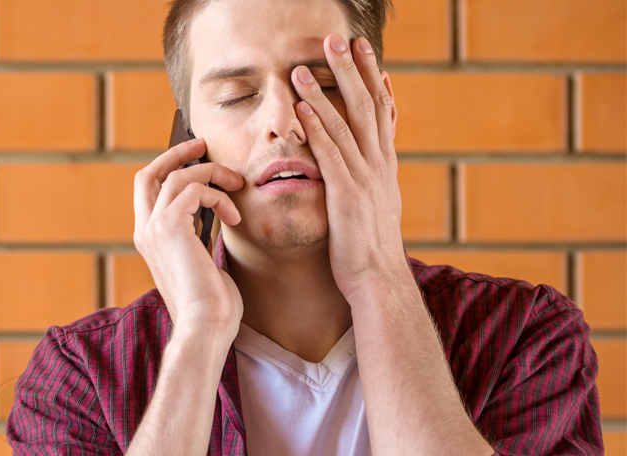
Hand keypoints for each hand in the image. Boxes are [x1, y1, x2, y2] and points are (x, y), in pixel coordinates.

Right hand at [133, 139, 244, 341]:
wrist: (206, 327)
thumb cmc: (211, 303)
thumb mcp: (202, 262)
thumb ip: (199, 236)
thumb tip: (217, 217)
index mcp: (150, 238)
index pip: (149, 189)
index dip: (169, 167)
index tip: (196, 156)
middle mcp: (145, 230)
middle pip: (150, 172)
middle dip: (177, 153)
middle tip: (203, 144)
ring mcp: (154, 228)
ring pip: (177, 176)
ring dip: (212, 174)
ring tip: (237, 185)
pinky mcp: (170, 227)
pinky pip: (193, 190)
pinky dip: (218, 197)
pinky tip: (235, 217)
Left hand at [291, 34, 407, 301]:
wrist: (378, 280)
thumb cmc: (371, 249)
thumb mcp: (376, 208)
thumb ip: (370, 182)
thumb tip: (367, 169)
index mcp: (385, 168)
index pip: (383, 115)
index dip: (375, 82)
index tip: (369, 55)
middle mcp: (378, 166)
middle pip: (368, 108)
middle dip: (355, 72)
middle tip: (342, 40)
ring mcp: (364, 179)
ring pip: (345, 124)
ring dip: (327, 90)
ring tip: (309, 62)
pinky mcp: (347, 194)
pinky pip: (329, 153)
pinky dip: (317, 126)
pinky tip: (302, 104)